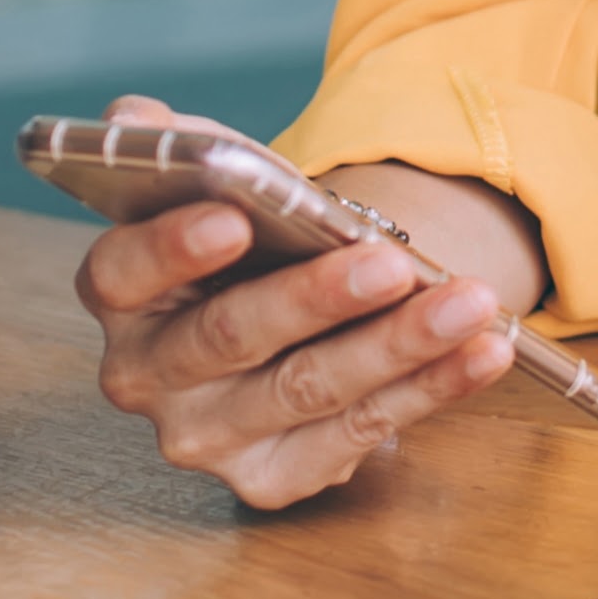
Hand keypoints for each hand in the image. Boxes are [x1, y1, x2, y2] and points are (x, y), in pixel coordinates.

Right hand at [73, 95, 519, 508]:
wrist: (286, 315)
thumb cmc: (242, 241)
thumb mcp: (205, 179)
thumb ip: (170, 142)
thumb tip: (134, 120)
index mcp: (116, 292)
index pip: (124, 270)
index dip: (174, 248)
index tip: (234, 219)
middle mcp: (147, 375)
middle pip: (229, 335)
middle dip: (317, 297)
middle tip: (391, 264)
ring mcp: (207, 436)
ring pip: (309, 388)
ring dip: (398, 344)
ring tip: (468, 302)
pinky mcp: (271, 478)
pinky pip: (358, 432)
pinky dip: (430, 388)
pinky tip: (481, 352)